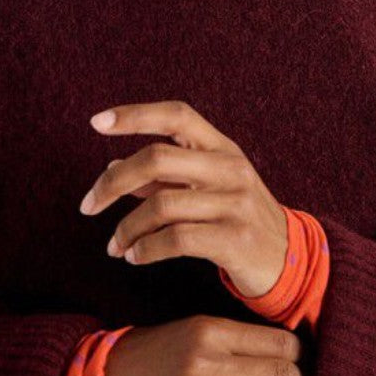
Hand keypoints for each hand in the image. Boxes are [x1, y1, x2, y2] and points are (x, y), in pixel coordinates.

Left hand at [80, 99, 288, 298]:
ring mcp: (236, 203)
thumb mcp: (208, 189)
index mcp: (222, 148)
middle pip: (156, 158)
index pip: (176, 115)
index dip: (134, 114)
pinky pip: (176, 239)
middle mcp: (230, 168)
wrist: (288, 261)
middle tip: (87, 206)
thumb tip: (112, 167)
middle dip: (111, 184)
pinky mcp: (236, 239)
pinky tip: (135, 257)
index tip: (95, 123)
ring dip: (126, 228)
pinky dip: (146, 249)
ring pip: (160, 205)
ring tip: (115, 246)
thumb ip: (164, 177)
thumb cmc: (237, 220)